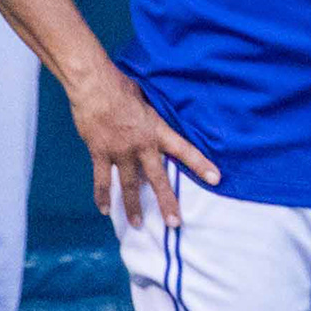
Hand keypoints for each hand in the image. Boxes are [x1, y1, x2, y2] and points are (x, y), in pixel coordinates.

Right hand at [72, 66, 218, 225]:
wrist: (94, 85)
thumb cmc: (121, 86)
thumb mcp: (147, 99)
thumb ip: (153, 117)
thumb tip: (157, 124)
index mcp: (156, 129)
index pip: (184, 150)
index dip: (200, 164)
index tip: (216, 178)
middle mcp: (141, 145)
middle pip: (157, 178)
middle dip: (166, 202)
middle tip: (175, 223)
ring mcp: (119, 151)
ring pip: (129, 185)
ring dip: (133, 207)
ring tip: (138, 225)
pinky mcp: (100, 153)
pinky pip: (102, 180)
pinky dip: (103, 196)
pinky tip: (105, 210)